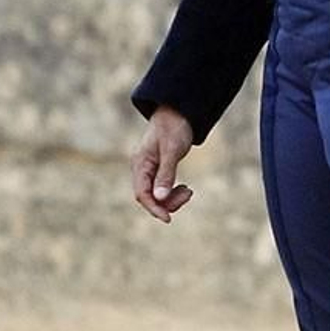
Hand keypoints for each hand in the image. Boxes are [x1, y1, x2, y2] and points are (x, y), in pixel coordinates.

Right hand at [131, 106, 195, 222]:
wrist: (178, 111)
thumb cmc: (174, 127)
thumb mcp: (171, 150)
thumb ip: (165, 174)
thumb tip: (159, 198)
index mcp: (140, 164)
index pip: (142, 194)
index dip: (154, 208)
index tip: (168, 219)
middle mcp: (141, 168)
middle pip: (149, 196)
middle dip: (167, 202)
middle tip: (188, 194)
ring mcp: (149, 169)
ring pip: (156, 194)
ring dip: (171, 198)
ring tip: (189, 191)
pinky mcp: (158, 169)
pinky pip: (162, 188)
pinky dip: (173, 192)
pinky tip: (185, 188)